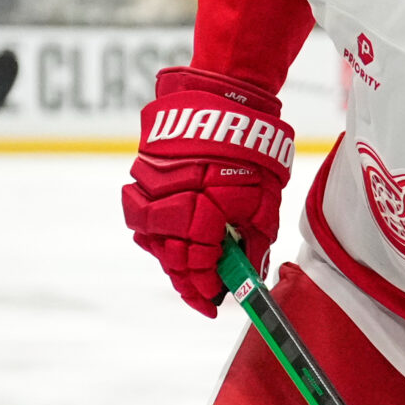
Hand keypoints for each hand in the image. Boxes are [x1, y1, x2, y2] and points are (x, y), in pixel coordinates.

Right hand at [121, 67, 293, 317]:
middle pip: (171, 260)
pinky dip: (156, 231)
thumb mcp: (263, 201)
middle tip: (204, 293)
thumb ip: (254, 242)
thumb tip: (249, 274)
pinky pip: (142, 216)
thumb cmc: (249, 149)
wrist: (222, 100)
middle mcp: (168, 205)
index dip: (208, 291)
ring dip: (170, 258)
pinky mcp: (140, 176)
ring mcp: (149, 190)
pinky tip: (171, 237)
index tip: (216, 304)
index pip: (198, 268)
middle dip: (190, 280)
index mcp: (200, 214)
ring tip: (188, 267)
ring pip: (151, 240)